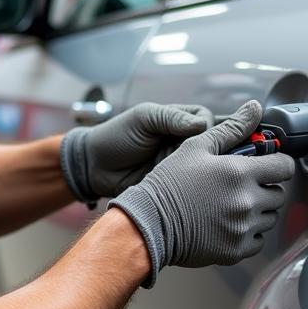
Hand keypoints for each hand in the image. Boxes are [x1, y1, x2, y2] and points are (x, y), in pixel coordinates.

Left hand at [60, 102, 213, 202]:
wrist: (94, 167)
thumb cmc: (117, 135)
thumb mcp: (144, 119)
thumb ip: (172, 118)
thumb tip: (203, 124)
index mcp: (179, 121)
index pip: (209, 121)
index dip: (210, 129)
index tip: (204, 137)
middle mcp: (184, 142)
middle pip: (212, 145)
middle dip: (213, 152)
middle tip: (208, 160)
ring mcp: (180, 164)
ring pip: (205, 167)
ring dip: (205, 171)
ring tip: (200, 176)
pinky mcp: (175, 185)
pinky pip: (192, 186)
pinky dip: (194, 188)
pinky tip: (194, 190)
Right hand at [108, 100, 295, 285]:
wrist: (149, 223)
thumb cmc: (170, 183)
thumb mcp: (197, 147)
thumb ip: (231, 128)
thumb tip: (254, 108)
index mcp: (240, 173)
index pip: (284, 167)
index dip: (278, 163)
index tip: (268, 166)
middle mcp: (247, 202)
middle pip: (279, 194)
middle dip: (265, 187)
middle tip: (242, 186)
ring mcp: (243, 228)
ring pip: (270, 218)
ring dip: (258, 210)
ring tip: (232, 205)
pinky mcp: (236, 250)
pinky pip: (258, 240)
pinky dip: (249, 233)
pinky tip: (229, 224)